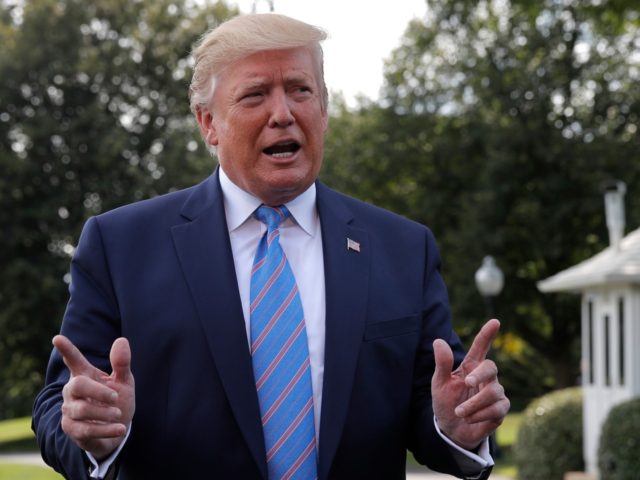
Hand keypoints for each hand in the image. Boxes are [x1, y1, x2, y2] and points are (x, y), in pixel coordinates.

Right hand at [53, 335, 135, 459]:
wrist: (116, 430)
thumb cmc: (117, 401)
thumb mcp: (124, 382)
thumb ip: (122, 364)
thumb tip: (121, 340)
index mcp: (85, 375)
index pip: (74, 360)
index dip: (67, 350)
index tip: (57, 338)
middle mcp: (73, 391)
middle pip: (77, 385)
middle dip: (98, 391)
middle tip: (116, 397)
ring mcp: (70, 410)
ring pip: (82, 410)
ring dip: (104, 413)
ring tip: (118, 414)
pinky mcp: (72, 429)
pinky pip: (86, 430)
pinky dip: (106, 429)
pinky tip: (120, 429)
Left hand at [431, 319, 509, 449]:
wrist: (451, 429)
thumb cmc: (446, 401)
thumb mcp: (439, 383)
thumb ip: (442, 363)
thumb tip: (438, 341)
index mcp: (470, 366)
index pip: (481, 347)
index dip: (487, 334)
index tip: (495, 321)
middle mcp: (485, 377)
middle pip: (491, 367)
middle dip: (480, 374)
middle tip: (466, 382)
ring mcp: (495, 392)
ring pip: (493, 392)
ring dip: (473, 403)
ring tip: (459, 412)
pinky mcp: (500, 409)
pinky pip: (496, 409)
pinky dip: (480, 415)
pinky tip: (469, 418)